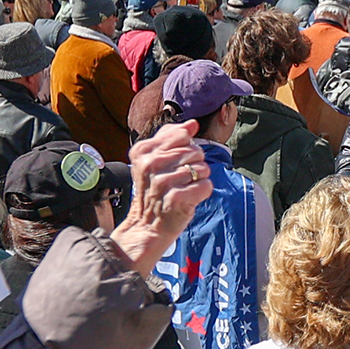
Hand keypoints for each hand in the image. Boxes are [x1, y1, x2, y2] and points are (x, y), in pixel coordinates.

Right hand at [109, 123, 209, 273]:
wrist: (146, 224)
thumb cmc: (154, 191)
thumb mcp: (154, 160)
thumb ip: (171, 137)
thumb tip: (192, 124)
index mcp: (143, 151)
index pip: (182, 135)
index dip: (186, 148)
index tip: (175, 162)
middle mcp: (151, 165)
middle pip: (195, 151)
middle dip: (195, 165)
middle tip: (181, 179)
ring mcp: (163, 182)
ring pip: (202, 168)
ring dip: (199, 179)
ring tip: (184, 188)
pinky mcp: (176, 199)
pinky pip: (205, 186)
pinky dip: (202, 192)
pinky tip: (190, 197)